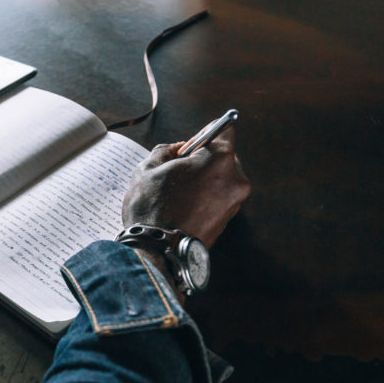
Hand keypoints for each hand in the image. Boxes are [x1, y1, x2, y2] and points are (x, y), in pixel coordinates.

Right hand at [122, 127, 250, 248]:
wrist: (158, 253)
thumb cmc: (152, 208)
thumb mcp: (148, 168)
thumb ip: (166, 151)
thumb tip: (177, 150)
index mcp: (219, 159)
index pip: (224, 129)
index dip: (205, 133)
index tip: (191, 143)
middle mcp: (235, 180)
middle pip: (224, 156)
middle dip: (203, 159)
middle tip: (178, 168)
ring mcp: (234, 202)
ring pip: (221, 179)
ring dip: (204, 179)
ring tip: (177, 191)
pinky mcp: (228, 220)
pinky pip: (219, 198)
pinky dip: (205, 196)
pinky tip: (183, 205)